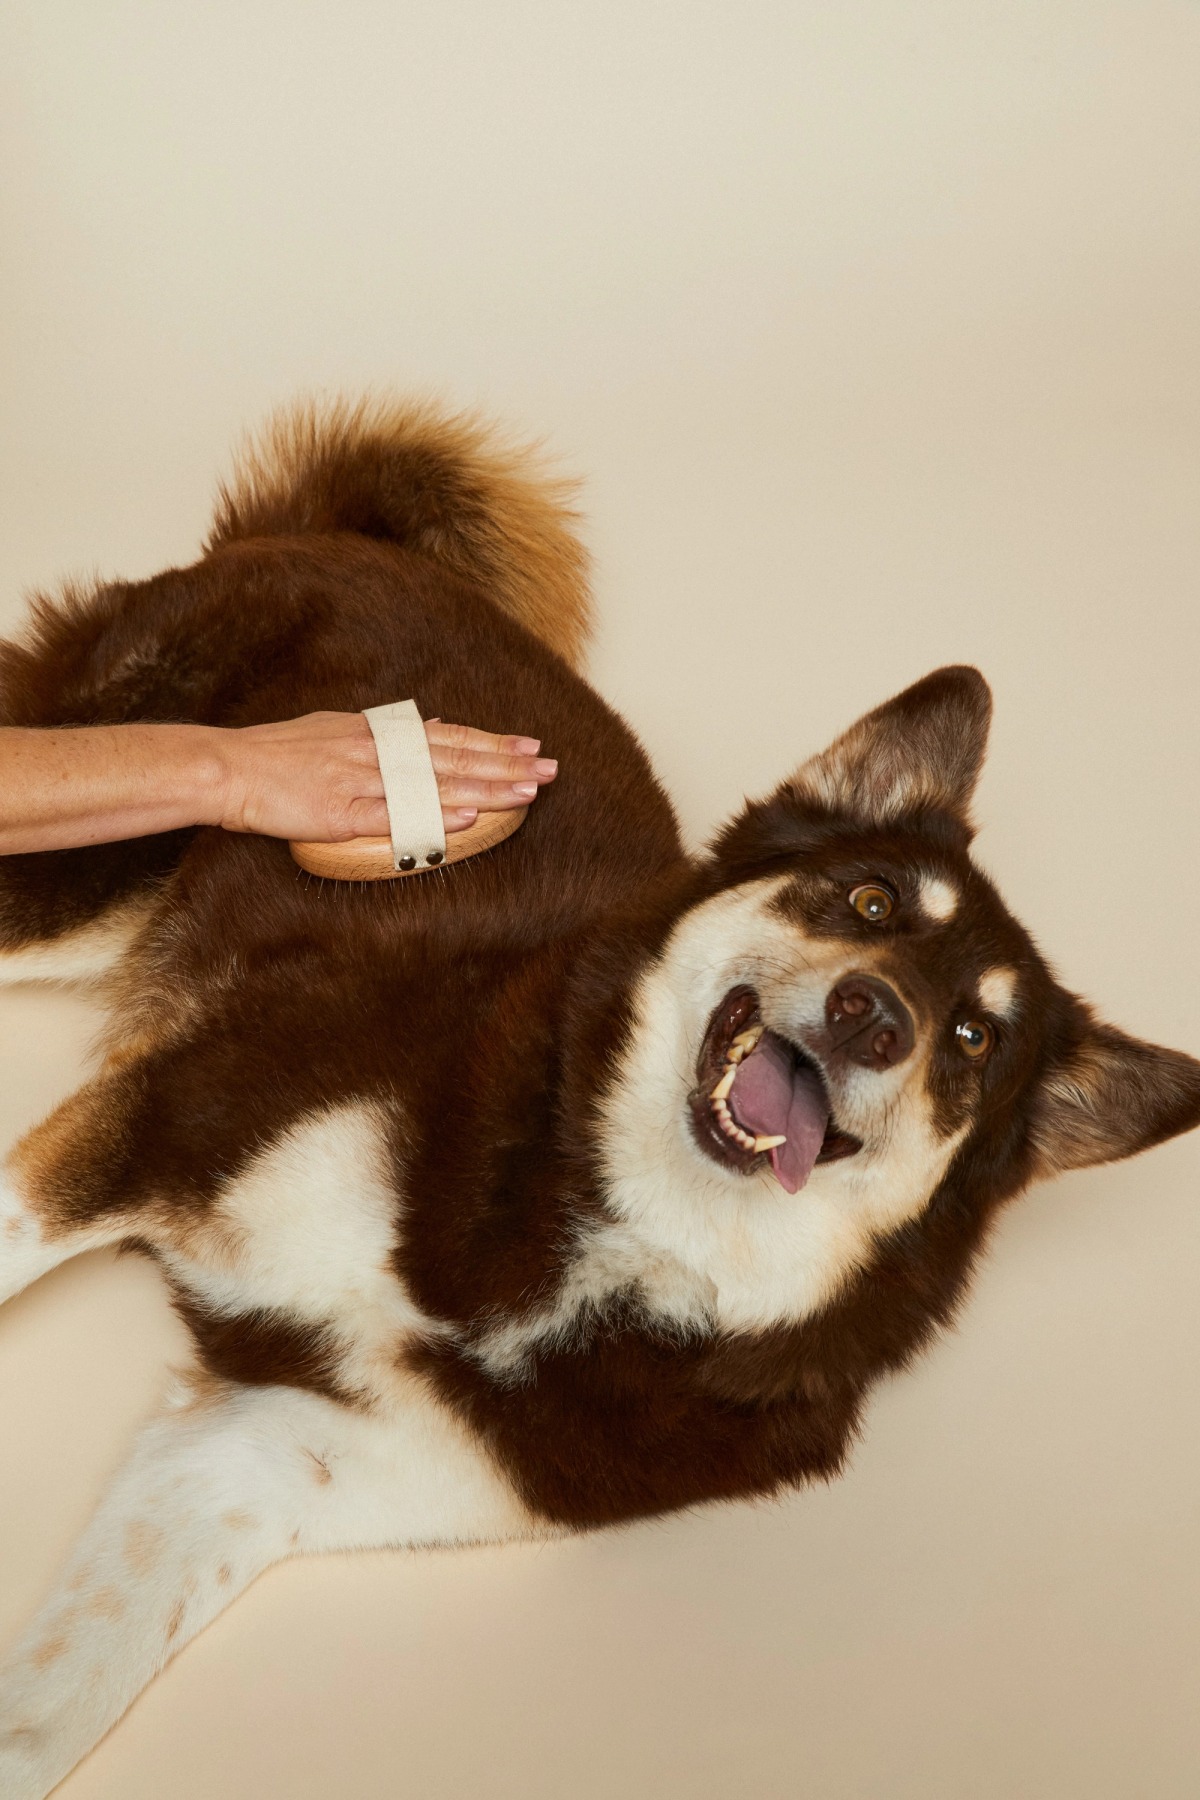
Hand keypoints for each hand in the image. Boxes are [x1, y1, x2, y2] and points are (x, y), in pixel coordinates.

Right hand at [215, 712, 557, 841]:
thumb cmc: (281, 754)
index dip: (491, 743)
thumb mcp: (339, 729)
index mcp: (377, 734)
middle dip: (505, 765)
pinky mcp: (341, 812)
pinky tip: (466, 817)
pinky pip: (394, 815)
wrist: (230, 768)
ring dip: (483, 788)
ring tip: (525, 793)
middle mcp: (376, 752)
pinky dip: (432, 814)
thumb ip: (387, 733)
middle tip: (550, 770)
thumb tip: (433, 726)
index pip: (447, 737)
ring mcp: (360, 780)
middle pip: (452, 758)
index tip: (531, 746)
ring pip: (433, 784)